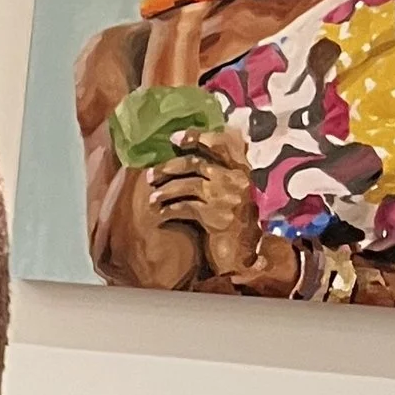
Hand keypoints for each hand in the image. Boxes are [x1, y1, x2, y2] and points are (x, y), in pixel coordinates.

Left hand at [145, 126, 265, 277]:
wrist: (244, 257)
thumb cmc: (232, 225)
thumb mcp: (229, 195)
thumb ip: (215, 176)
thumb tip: (182, 157)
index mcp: (242, 171)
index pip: (223, 144)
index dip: (197, 137)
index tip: (174, 138)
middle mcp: (238, 180)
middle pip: (197, 163)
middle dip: (169, 167)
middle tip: (151, 176)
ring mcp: (229, 198)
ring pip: (189, 184)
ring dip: (166, 190)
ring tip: (152, 198)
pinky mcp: (218, 217)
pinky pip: (186, 207)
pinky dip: (169, 209)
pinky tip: (161, 215)